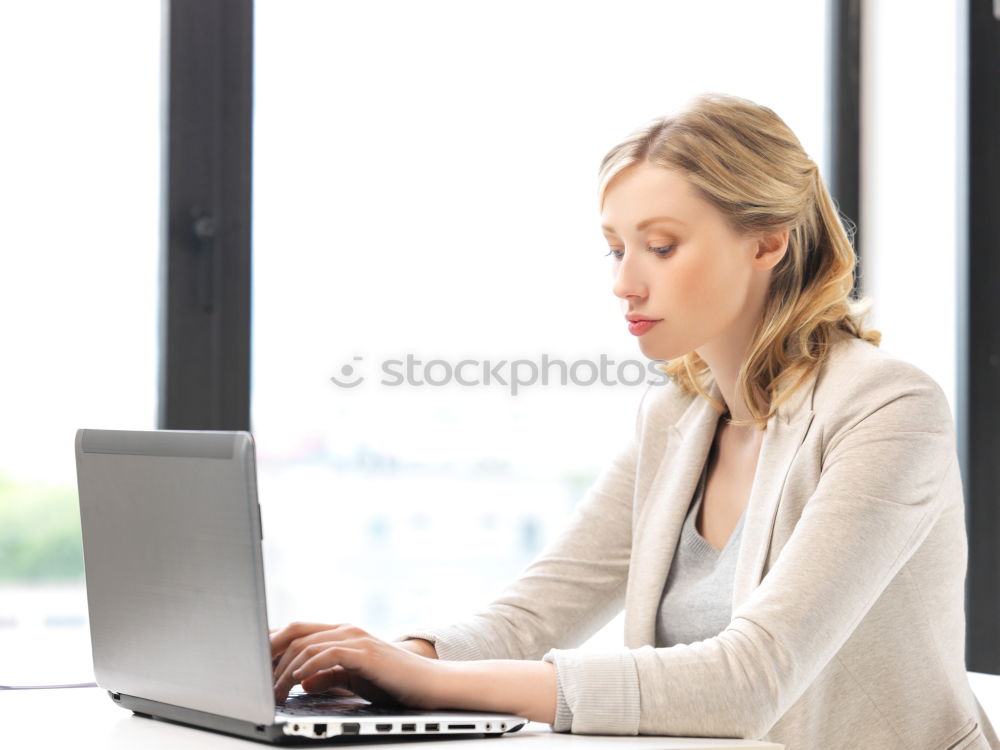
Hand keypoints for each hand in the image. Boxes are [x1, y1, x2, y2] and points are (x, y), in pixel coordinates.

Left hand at [270, 621, 445, 707]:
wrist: (428, 684)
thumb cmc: (393, 681)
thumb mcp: (352, 679)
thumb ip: (328, 676)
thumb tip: (303, 682)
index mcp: (340, 633)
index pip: (297, 631)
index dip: (272, 644)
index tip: (254, 666)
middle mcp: (345, 630)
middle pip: (295, 631)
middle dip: (269, 653)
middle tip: (254, 678)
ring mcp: (355, 638)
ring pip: (307, 645)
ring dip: (285, 670)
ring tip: (274, 691)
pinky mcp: (365, 652)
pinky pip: (329, 653)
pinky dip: (309, 666)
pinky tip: (299, 681)